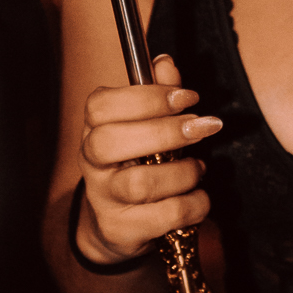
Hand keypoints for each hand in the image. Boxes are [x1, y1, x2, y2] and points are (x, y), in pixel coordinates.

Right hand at [78, 52, 217, 263]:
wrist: (117, 225)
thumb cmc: (138, 164)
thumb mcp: (147, 127)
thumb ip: (159, 94)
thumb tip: (165, 62)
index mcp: (95, 128)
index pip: (101, 105)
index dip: (146, 98)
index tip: (187, 98)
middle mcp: (91, 162)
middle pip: (110, 141)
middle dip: (165, 132)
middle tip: (201, 128)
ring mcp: (103, 198)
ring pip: (140, 182)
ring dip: (182, 173)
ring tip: (198, 169)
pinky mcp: (121, 229)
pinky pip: (162, 216)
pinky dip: (192, 204)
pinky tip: (198, 196)